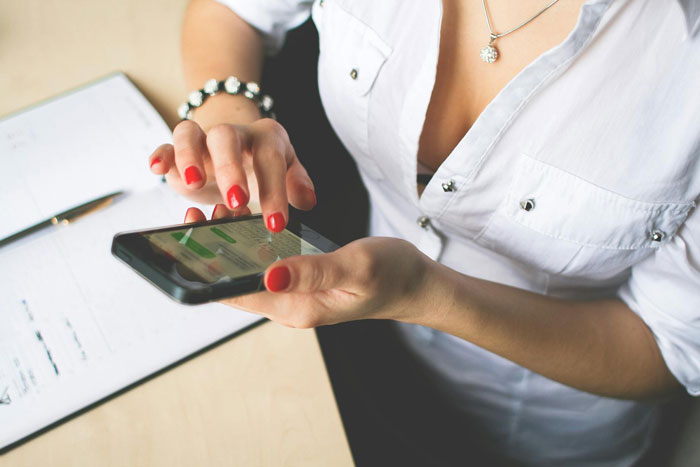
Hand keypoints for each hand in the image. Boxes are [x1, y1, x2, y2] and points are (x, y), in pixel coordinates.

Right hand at [149, 118, 315, 231]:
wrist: (238, 150)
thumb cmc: (264, 166)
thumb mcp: (287, 173)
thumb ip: (296, 184)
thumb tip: (307, 201)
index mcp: (267, 138)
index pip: (271, 160)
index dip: (274, 191)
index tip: (276, 223)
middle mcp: (234, 134)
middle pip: (227, 138)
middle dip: (231, 170)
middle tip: (236, 201)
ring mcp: (202, 140)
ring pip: (190, 133)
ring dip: (189, 156)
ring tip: (193, 182)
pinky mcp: (178, 151)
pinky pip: (166, 144)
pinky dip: (161, 154)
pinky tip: (157, 168)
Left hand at [184, 206, 434, 327]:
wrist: (417, 284)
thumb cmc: (392, 275)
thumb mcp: (355, 267)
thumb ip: (312, 272)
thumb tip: (268, 276)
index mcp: (299, 308)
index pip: (240, 293)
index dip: (210, 268)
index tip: (192, 235)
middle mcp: (291, 306)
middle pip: (238, 283)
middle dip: (214, 252)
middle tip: (201, 212)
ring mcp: (297, 295)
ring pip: (251, 272)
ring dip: (232, 245)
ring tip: (220, 208)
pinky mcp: (304, 283)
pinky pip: (268, 266)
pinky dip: (253, 244)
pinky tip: (247, 221)